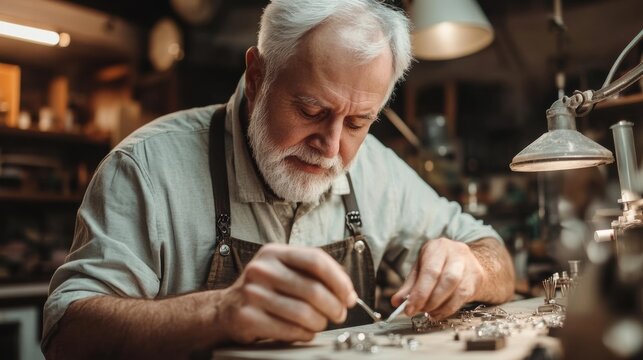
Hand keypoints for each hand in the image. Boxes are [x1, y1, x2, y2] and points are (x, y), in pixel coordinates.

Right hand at [215, 243, 356, 343]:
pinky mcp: (248, 317)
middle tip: (340, 314)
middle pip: (313, 289)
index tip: (350, 295)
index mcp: (275, 253)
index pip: (315, 260)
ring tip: (320, 323)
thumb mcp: (283, 270)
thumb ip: (312, 274)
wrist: (224, 309)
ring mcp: (252, 293)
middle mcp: (262, 269)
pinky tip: (305, 332)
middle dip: (334, 306)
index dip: (339, 280)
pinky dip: (304, 334)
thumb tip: (347, 292)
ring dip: (320, 323)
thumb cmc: (264, 290)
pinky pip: (289, 330)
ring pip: (304, 313)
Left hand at [391, 238, 485, 319]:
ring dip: (440, 306)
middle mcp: (456, 253)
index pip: (430, 271)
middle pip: (446, 280)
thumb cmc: (440, 264)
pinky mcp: (477, 278)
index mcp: (438, 247)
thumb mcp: (422, 268)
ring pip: (457, 290)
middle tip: (419, 311)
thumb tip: (396, 302)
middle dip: (430, 300)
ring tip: (428, 312)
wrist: (469, 261)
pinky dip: (449, 309)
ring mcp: (469, 265)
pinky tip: (439, 313)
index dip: (419, 293)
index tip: (409, 309)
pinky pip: (464, 297)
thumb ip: (410, 285)